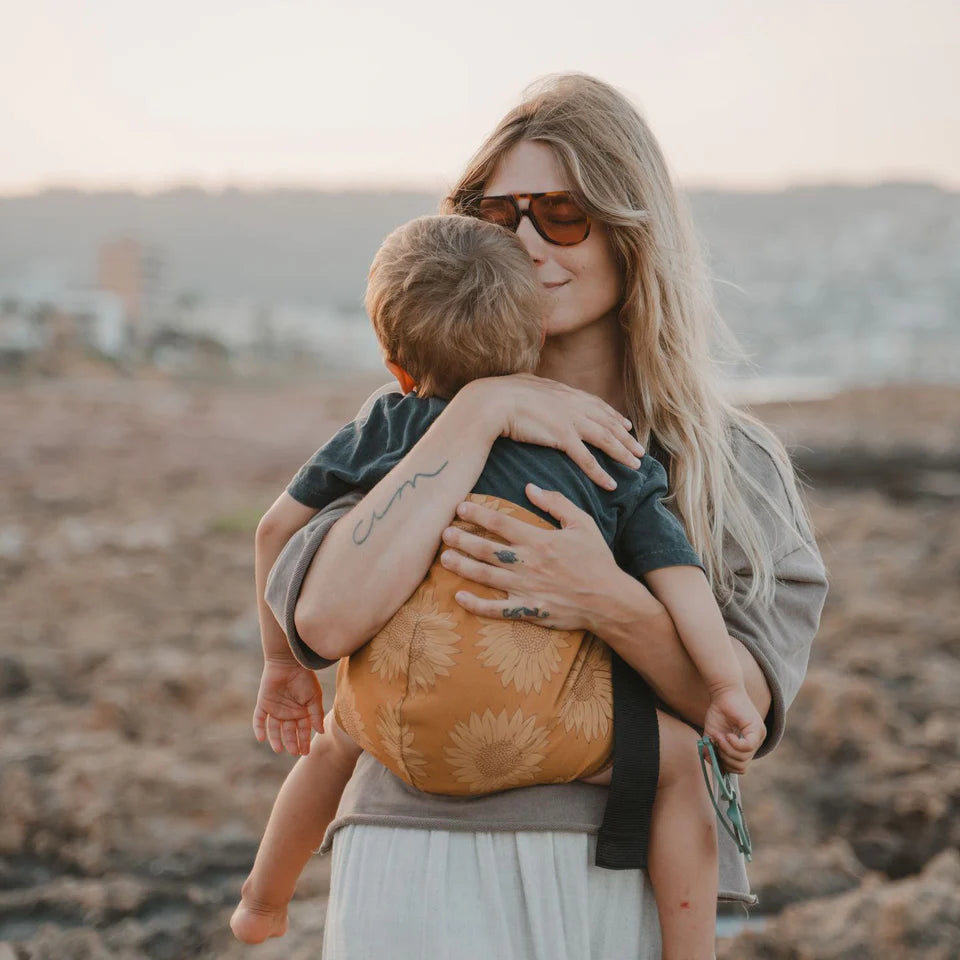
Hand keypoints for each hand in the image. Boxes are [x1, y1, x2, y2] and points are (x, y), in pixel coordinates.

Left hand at [252, 659, 325, 756]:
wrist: (288, 662)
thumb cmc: (304, 678)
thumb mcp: (314, 697)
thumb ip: (316, 714)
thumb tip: (321, 732)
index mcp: (301, 711)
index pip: (303, 730)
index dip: (304, 741)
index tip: (305, 752)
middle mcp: (288, 711)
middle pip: (288, 731)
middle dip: (291, 743)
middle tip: (294, 752)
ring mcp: (275, 708)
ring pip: (274, 728)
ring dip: (275, 739)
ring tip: (278, 750)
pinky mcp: (263, 703)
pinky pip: (259, 719)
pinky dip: (259, 728)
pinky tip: (261, 738)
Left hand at [439, 482, 626, 631]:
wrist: (610, 600)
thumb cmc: (597, 559)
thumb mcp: (582, 523)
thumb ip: (556, 503)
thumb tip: (530, 487)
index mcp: (540, 541)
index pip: (502, 524)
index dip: (478, 514)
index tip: (460, 507)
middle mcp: (529, 564)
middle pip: (487, 550)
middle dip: (462, 539)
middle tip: (443, 532)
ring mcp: (527, 589)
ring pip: (487, 577)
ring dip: (463, 567)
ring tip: (444, 558)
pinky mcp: (528, 610)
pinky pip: (497, 610)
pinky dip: (477, 605)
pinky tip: (460, 597)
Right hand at [463, 374, 644, 490]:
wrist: (490, 402)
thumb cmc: (498, 395)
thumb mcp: (522, 384)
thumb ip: (534, 388)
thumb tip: (530, 385)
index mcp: (562, 391)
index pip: (595, 404)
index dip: (613, 415)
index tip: (626, 424)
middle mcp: (572, 403)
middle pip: (607, 422)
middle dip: (626, 437)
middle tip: (640, 449)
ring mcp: (569, 419)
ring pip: (605, 439)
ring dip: (622, 453)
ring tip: (636, 466)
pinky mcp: (562, 436)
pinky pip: (587, 459)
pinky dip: (600, 472)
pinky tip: (611, 484)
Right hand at [703, 684, 765, 774]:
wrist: (723, 692)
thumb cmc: (719, 711)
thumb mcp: (714, 735)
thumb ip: (713, 750)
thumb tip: (711, 763)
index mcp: (746, 746)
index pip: (739, 767)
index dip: (725, 764)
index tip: (715, 750)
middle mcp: (755, 743)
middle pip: (741, 766)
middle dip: (724, 758)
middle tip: (716, 743)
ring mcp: (758, 737)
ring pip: (743, 758)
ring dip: (727, 750)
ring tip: (719, 737)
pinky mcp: (757, 730)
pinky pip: (747, 747)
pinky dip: (734, 744)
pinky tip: (728, 735)